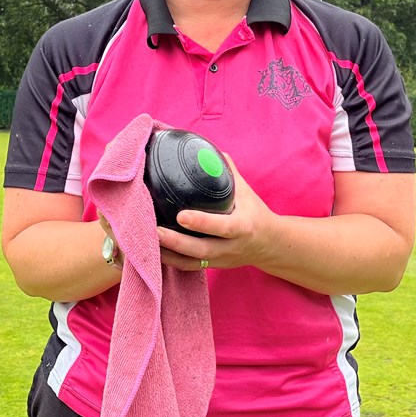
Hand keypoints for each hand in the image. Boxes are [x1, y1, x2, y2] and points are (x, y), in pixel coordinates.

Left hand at [156, 157, 277, 271]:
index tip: (182, 215)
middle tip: (154, 229)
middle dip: (176, 242)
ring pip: (191, 262)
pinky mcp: (211, 266)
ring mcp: (220, 259)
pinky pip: (188, 267)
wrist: (270, 245)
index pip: (223, 227)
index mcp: (242, 227)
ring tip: (146, 241)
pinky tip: (153, 251)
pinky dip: (169, 261)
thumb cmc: (255, 214)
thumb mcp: (247, 193)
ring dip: (168, 253)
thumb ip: (227, 172)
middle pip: (202, 249)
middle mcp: (230, 246)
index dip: (203, 222)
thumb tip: (207, 149)